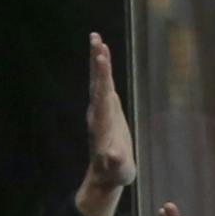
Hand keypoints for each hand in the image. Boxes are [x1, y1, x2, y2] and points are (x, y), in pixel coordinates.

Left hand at [74, 33, 133, 215]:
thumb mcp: (118, 170)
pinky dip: (103, 70)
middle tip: (96, 38)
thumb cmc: (115, 173)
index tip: (101, 58)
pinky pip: (103, 85)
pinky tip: (103, 58)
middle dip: (97, 61)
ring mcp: (100, 111)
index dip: (102, 77)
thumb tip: (113, 154)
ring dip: (97, 60)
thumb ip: (115, 161)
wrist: (105, 176)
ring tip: (97, 40)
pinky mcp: (106, 110)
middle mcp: (98, 113)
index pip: (101, 96)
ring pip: (98, 81)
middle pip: (97, 83)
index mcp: (102, 124)